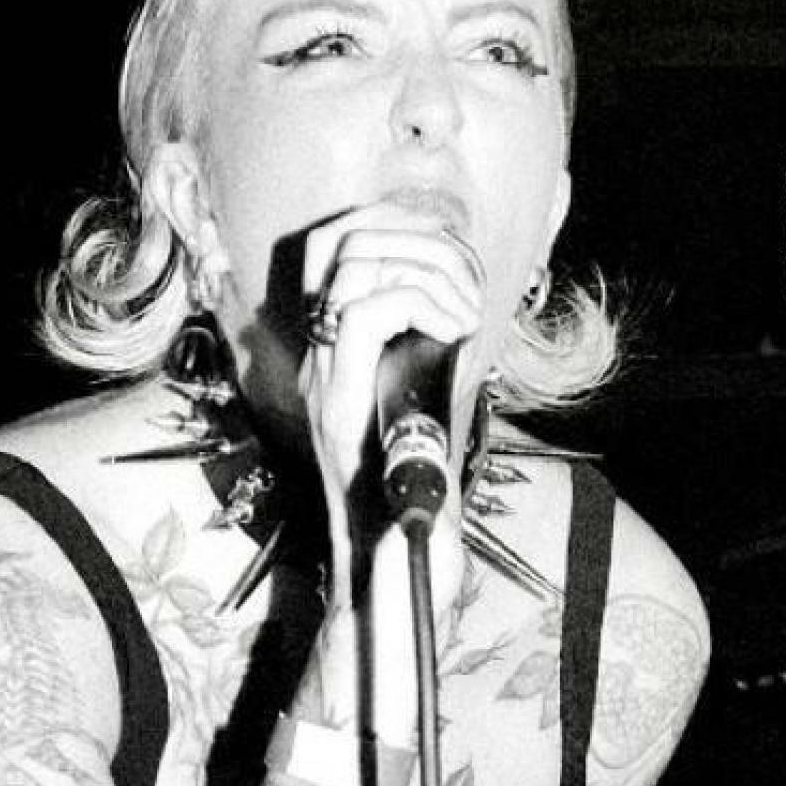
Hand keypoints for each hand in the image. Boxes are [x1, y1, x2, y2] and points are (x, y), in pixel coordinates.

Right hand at [293, 202, 484, 577]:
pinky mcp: (339, 401)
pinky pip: (368, 312)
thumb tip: (467, 301)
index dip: (390, 221)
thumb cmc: (417, 497)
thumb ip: (436, 353)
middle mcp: (318, 359)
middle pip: (340, 239)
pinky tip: (456, 331)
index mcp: (335, 354)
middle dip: (416, 236)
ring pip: (355, 266)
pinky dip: (422, 303)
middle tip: (463, 279)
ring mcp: (324, 378)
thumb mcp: (431, 405)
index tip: (445, 246)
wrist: (394, 564)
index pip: (331, 244)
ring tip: (463, 310)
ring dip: (427, 269)